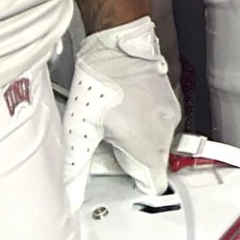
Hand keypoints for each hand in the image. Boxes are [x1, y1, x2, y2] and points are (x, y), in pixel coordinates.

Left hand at [62, 16, 179, 205]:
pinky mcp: (169, 99)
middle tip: (103, 149)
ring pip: (155, 142)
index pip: (153, 183)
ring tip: (110, 128)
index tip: (116, 179)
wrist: (118, 45)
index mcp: (149, 144)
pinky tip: (122, 113)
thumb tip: (68, 194)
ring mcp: (170, 113)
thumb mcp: (80, 129)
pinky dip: (142, 125)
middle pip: (151, 162)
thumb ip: (76, 167)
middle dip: (129, 162)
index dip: (132, 184)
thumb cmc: (102, 81)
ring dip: (136, 142)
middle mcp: (166, 131)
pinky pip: (158, 124)